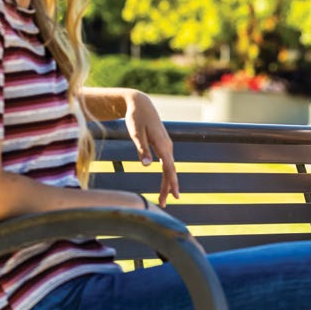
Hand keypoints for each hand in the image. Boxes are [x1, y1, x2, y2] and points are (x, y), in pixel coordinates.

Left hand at [124, 91, 179, 206]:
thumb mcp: (135, 132)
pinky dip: (167, 175)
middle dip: (168, 188)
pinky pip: (167, 164)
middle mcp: (167, 147)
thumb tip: (147, 166)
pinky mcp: (163, 145)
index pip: (169, 168)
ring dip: (167, 183)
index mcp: (162, 145)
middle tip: (163, 205)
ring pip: (169, 168)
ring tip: (164, 198)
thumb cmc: (136, 117)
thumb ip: (142, 149)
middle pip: (170, 171)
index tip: (175, 196)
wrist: (141, 104)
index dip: (172, 183)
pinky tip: (165, 184)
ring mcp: (166, 146)